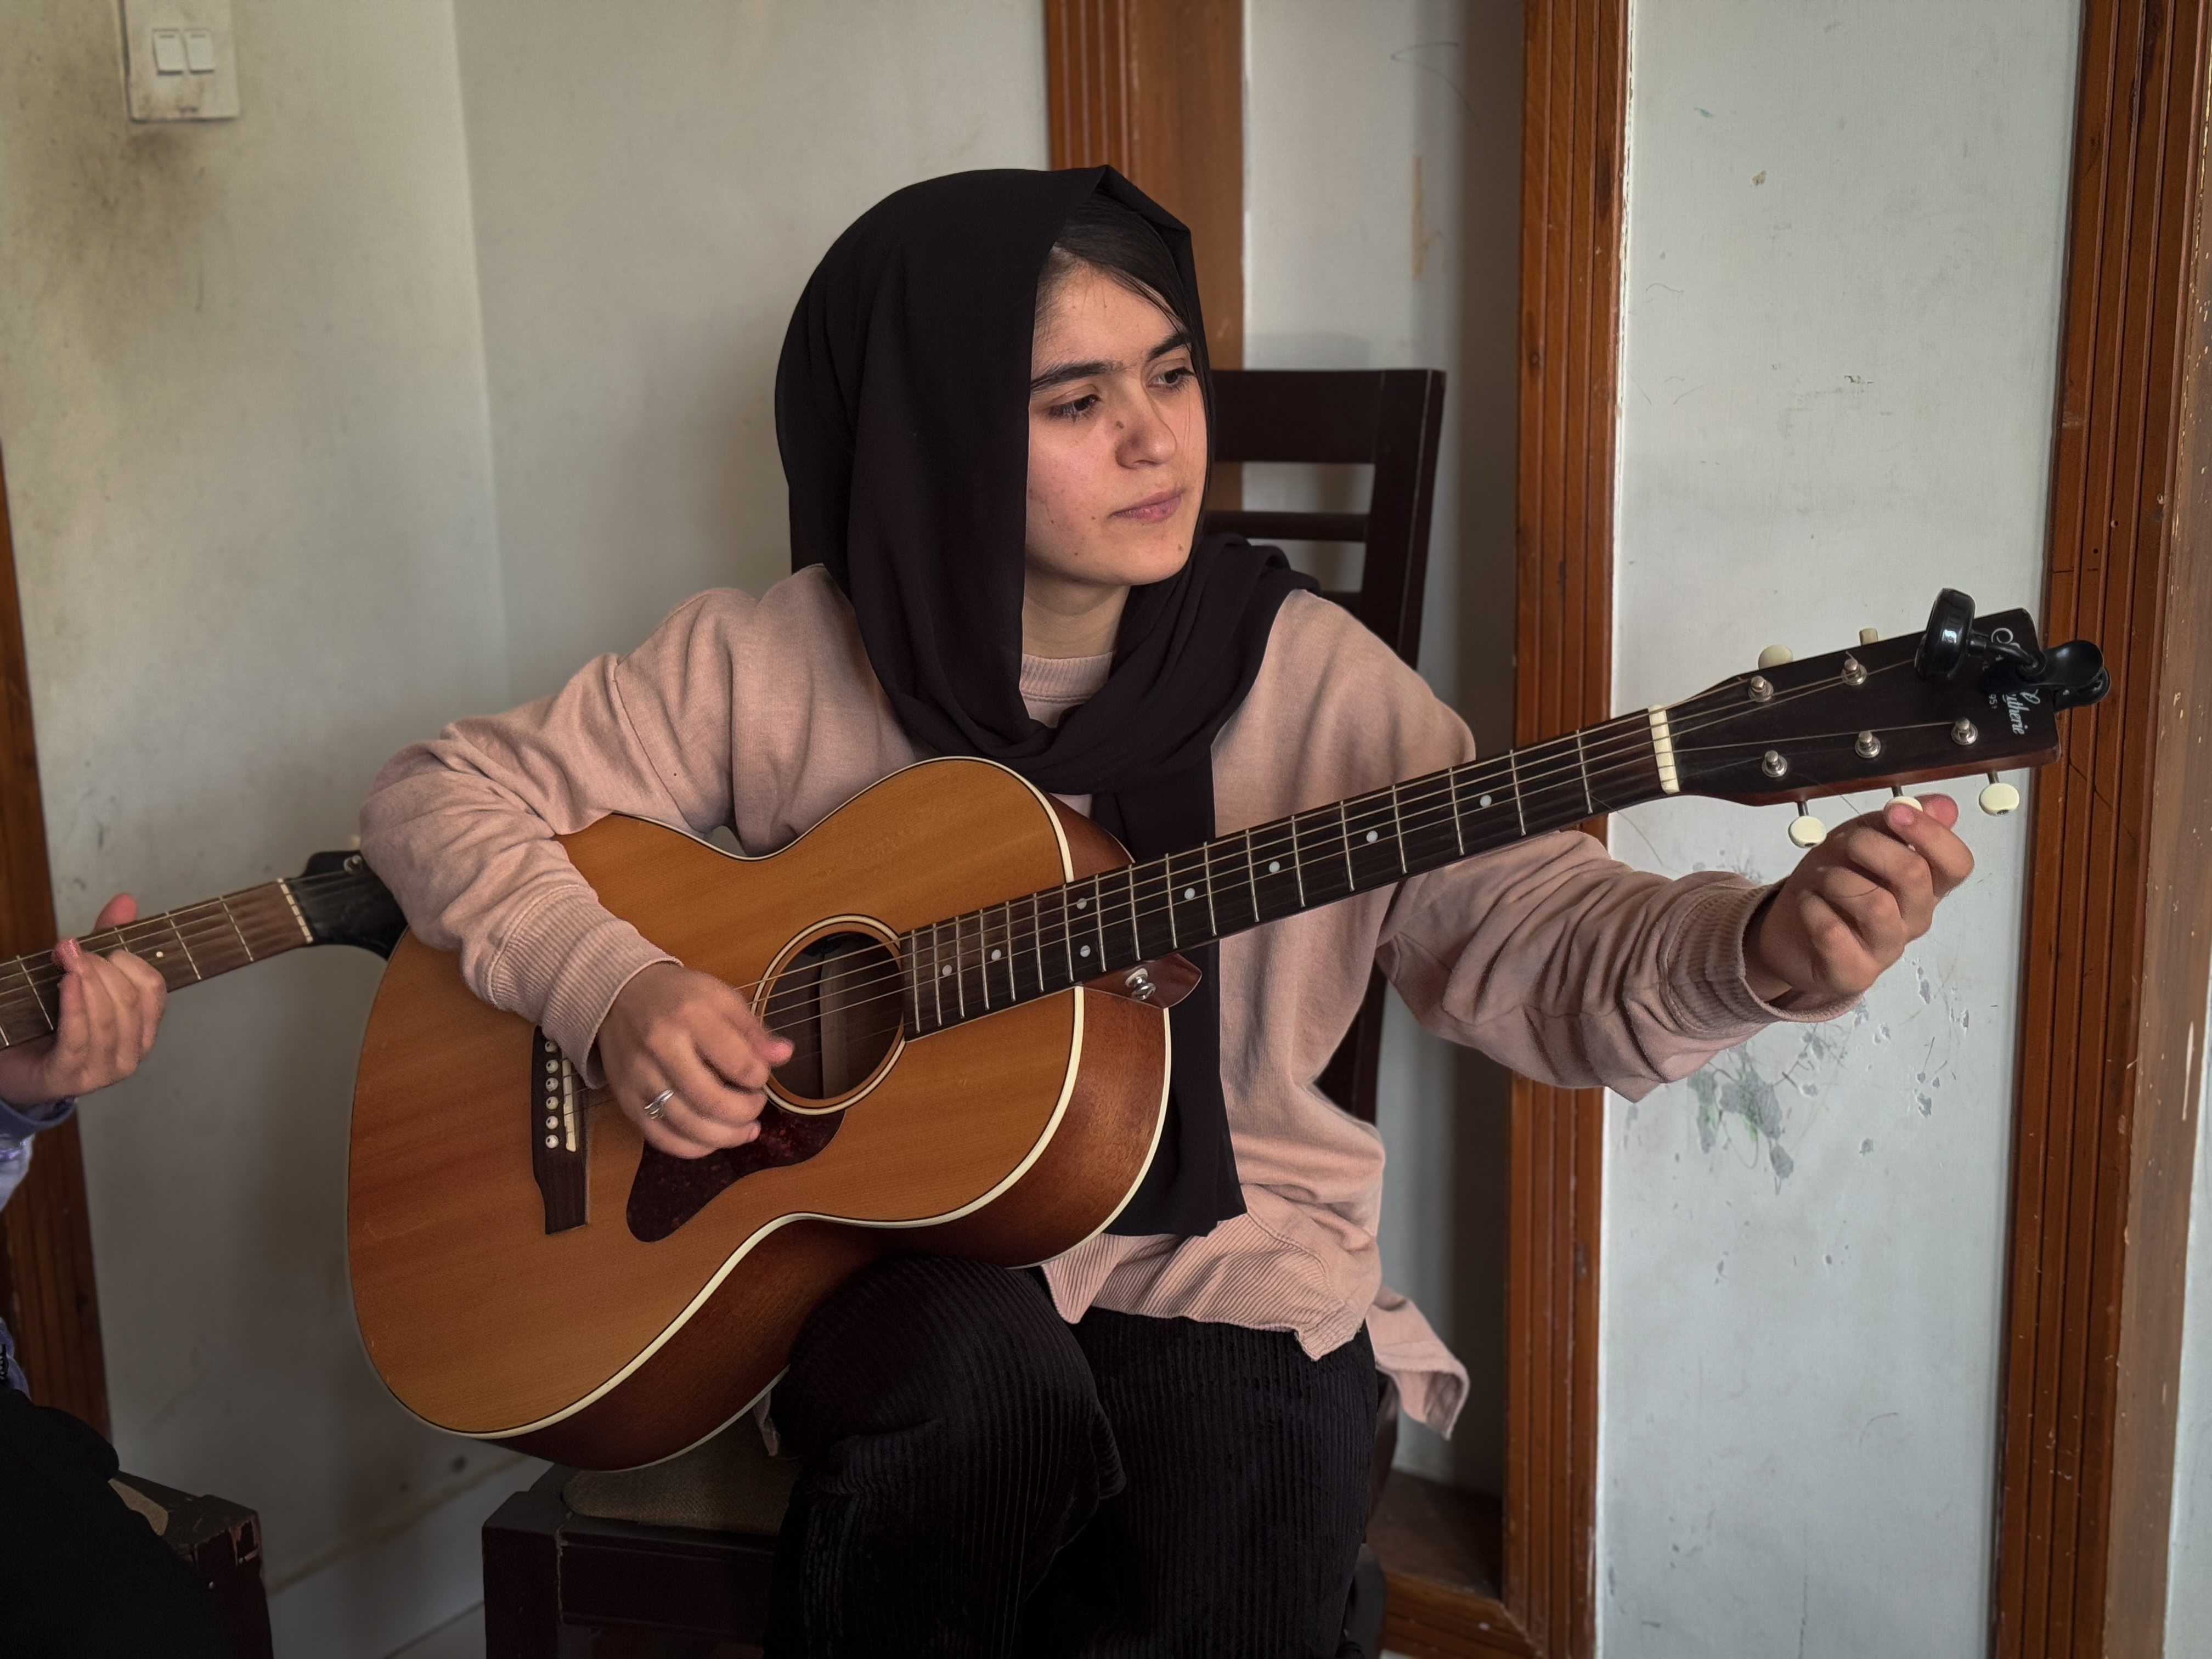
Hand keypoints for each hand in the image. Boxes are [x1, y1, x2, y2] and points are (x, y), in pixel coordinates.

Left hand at [0, 895, 168, 1108]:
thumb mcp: (82, 978)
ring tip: (66, 959)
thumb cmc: (50, 1024)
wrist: (11, 1067)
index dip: (131, 962)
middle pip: (129, 1000)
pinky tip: (67, 982)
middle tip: (72, 951)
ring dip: (86, 981)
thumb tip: (125, 901)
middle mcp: (132, 1053)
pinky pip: (79, 1037)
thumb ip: (105, 942)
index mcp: (142, 1029)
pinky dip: (75, 1005)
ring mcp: (105, 1070)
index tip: (104, 946)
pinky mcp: (72, 1078)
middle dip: (101, 968)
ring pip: (108, 1017)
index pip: (154, 990)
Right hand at [597, 962, 792, 1157]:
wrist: (621, 996)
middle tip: (756, 1104)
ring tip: (745, 1129)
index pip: (738, 1062)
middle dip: (746, 1112)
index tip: (761, 1075)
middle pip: (712, 1101)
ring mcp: (639, 1078)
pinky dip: (694, 1147)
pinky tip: (713, 1139)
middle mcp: (660, 1048)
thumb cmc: (679, 997)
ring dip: (726, 1136)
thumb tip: (784, 1055)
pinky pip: (662, 1138)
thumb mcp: (721, 998)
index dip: (760, 1077)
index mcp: (690, 1016)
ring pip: (688, 1126)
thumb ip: (753, 1030)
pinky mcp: (627, 1100)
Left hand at [1744, 795, 1973, 1005]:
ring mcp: (1887, 949)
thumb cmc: (1834, 882)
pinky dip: (1813, 909)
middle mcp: (1914, 918)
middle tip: (1843, 843)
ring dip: (1837, 879)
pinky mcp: (1854, 973)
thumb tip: (1942, 805)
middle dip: (1870, 845)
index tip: (1895, 812)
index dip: (1931, 834)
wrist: (1791, 931)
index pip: (1956, 863)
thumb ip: (1898, 823)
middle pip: (1914, 876)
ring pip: (1875, 905)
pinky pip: (1834, 934)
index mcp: (1926, 885)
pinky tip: (1808, 903)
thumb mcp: (1861, 840)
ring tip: (1820, 878)